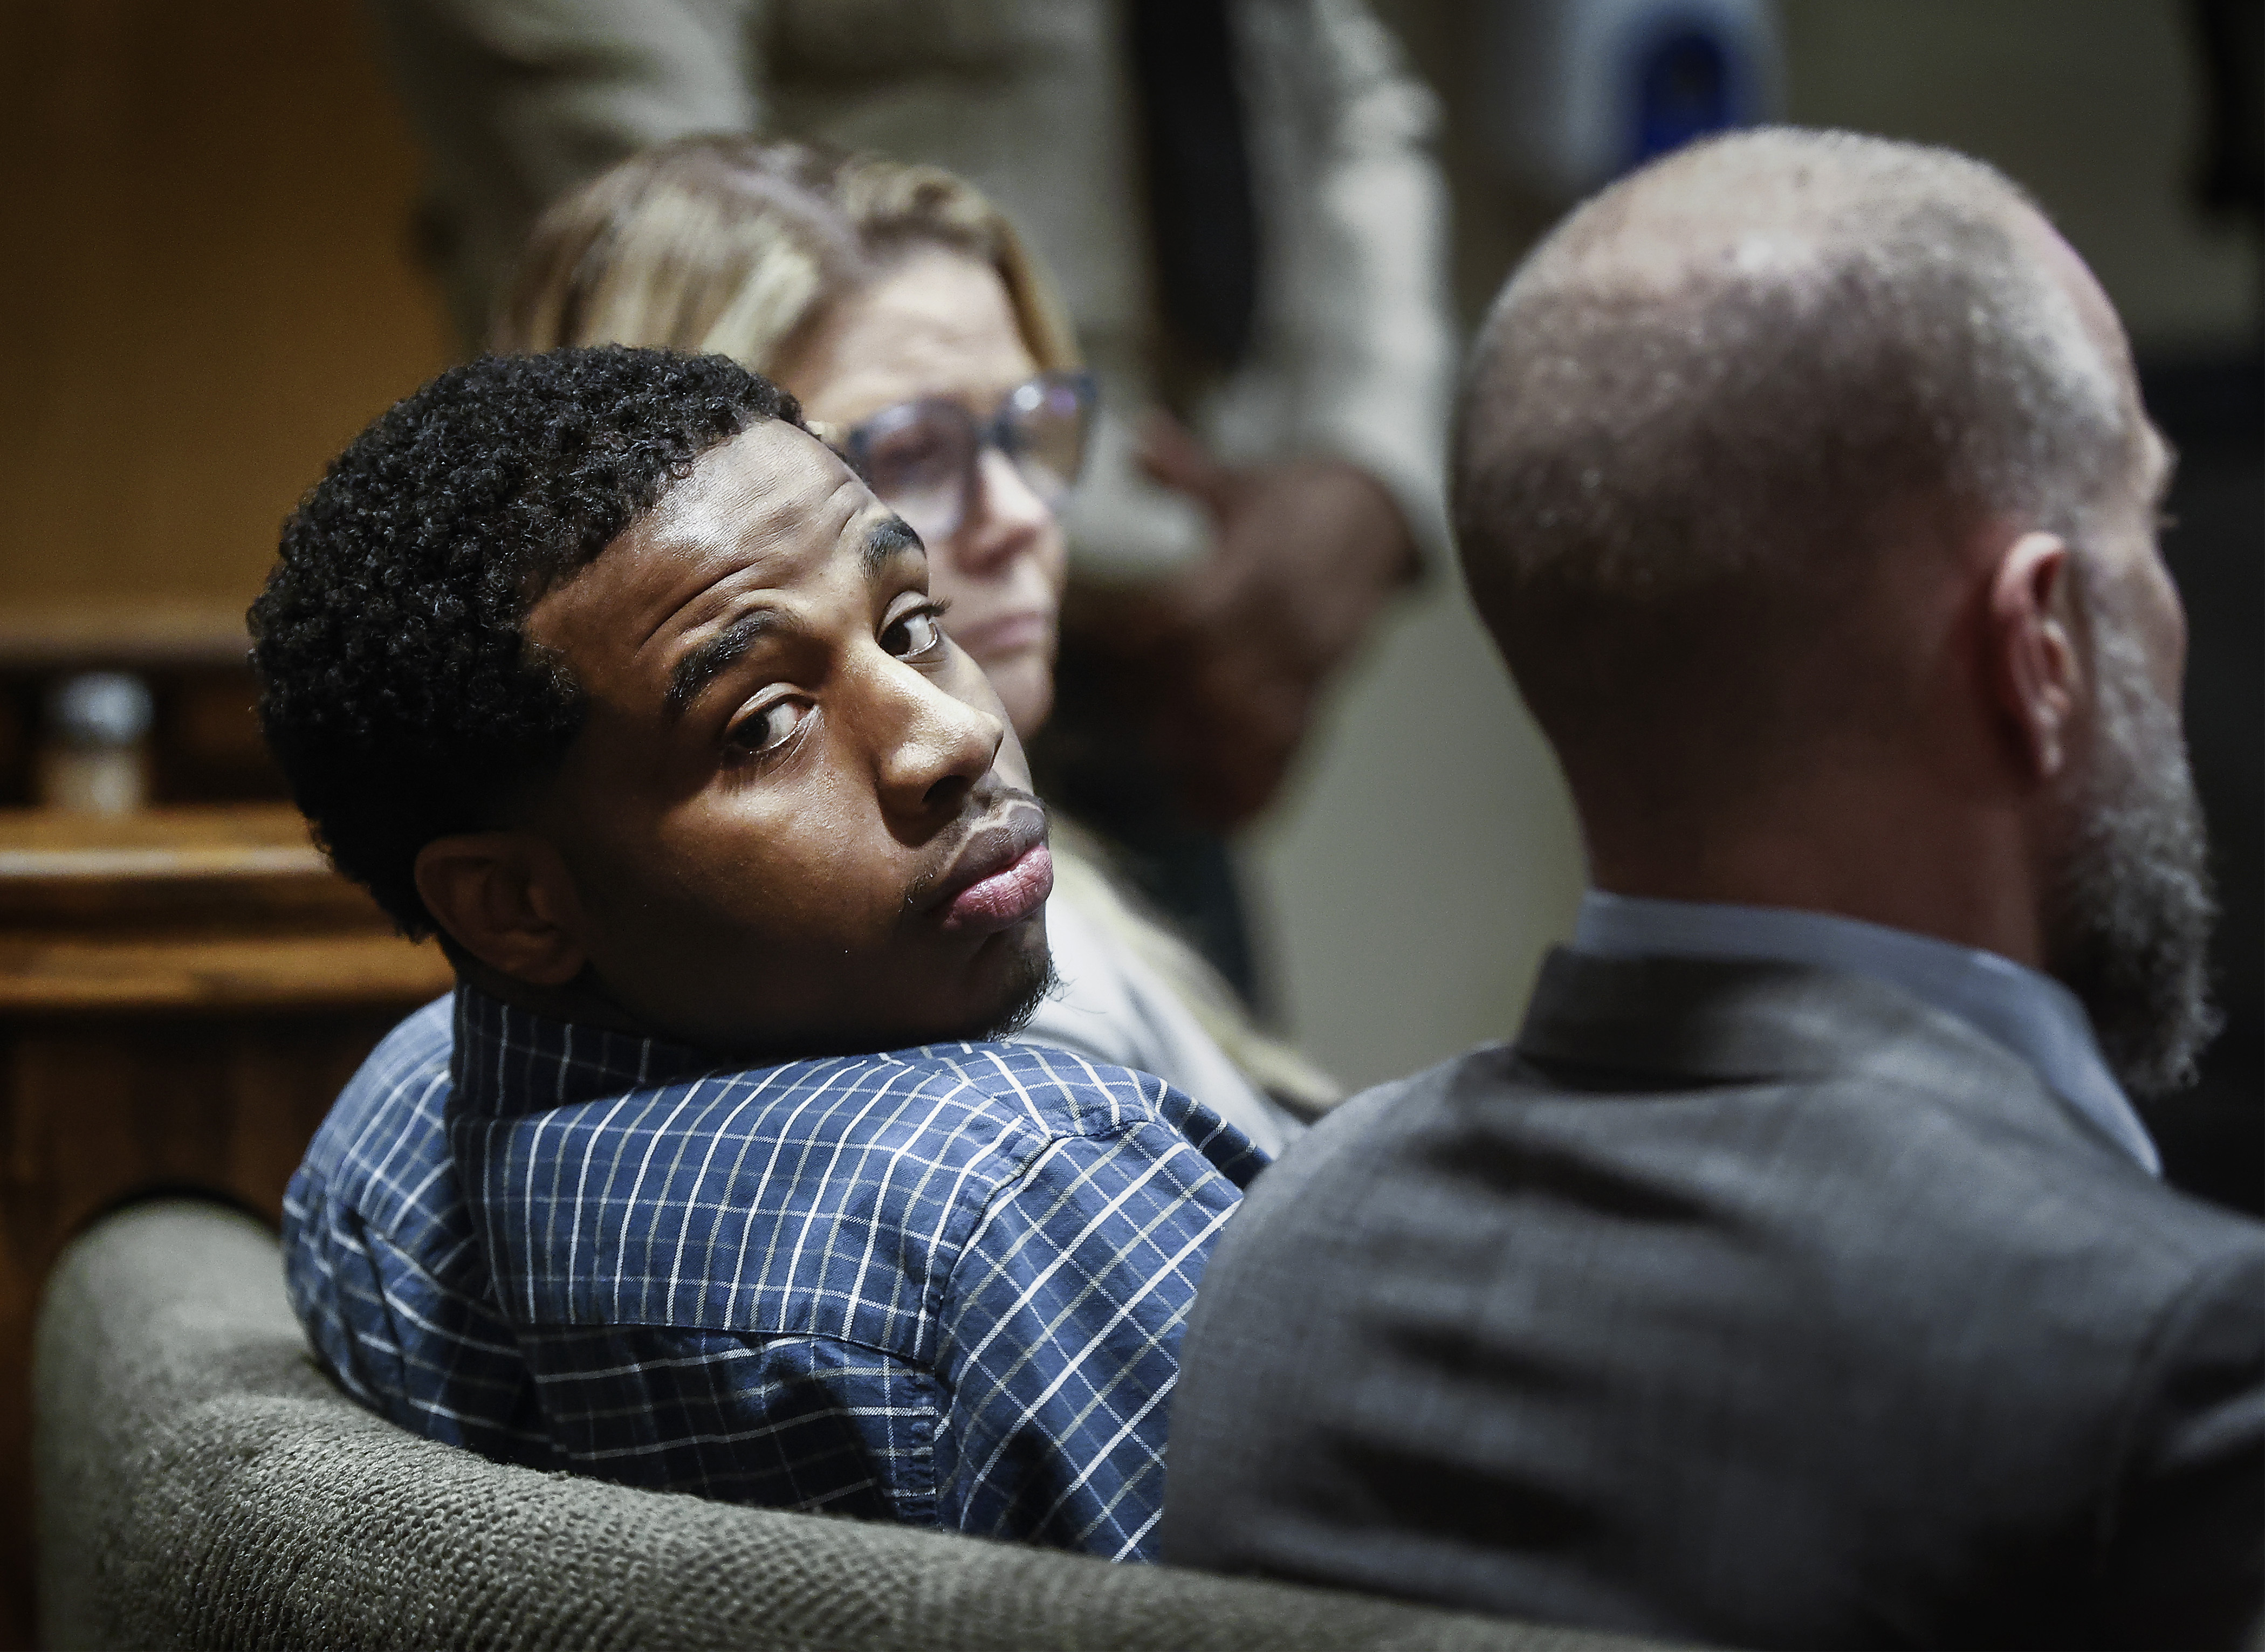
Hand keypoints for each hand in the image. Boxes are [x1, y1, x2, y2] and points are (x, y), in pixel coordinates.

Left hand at [1118, 415, 1418, 826]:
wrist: (1383, 516)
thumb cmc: (1301, 497)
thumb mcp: (1244, 481)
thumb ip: (1187, 469)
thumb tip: (1140, 437)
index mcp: (1256, 566)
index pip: (1188, 615)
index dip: (1142, 640)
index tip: (1101, 652)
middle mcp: (1283, 619)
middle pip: (1214, 679)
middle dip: (1167, 708)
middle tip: (1129, 724)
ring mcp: (1308, 660)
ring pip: (1257, 723)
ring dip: (1212, 757)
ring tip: (1173, 783)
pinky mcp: (1323, 689)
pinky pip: (1295, 748)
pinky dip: (1260, 787)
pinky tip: (1220, 817)